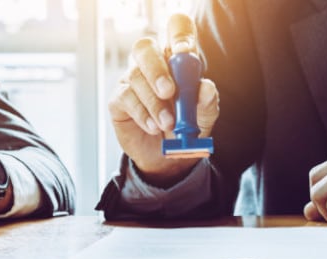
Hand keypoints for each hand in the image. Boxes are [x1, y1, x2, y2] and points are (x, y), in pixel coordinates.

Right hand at [108, 13, 219, 186]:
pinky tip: (153, 126)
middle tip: (170, 92)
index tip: (186, 52)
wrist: (166, 160)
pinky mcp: (119, 99)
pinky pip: (126, 97)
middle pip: (145, 47)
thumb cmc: (185, 130)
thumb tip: (206, 87)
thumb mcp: (203, 119)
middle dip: (157, 69)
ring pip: (136, 76)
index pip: (175, 30)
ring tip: (168, 124)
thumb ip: (207, 102)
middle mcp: (152, 65)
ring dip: (154, 102)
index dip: (179, 35)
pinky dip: (142, 113)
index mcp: (176, 60)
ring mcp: (132, 80)